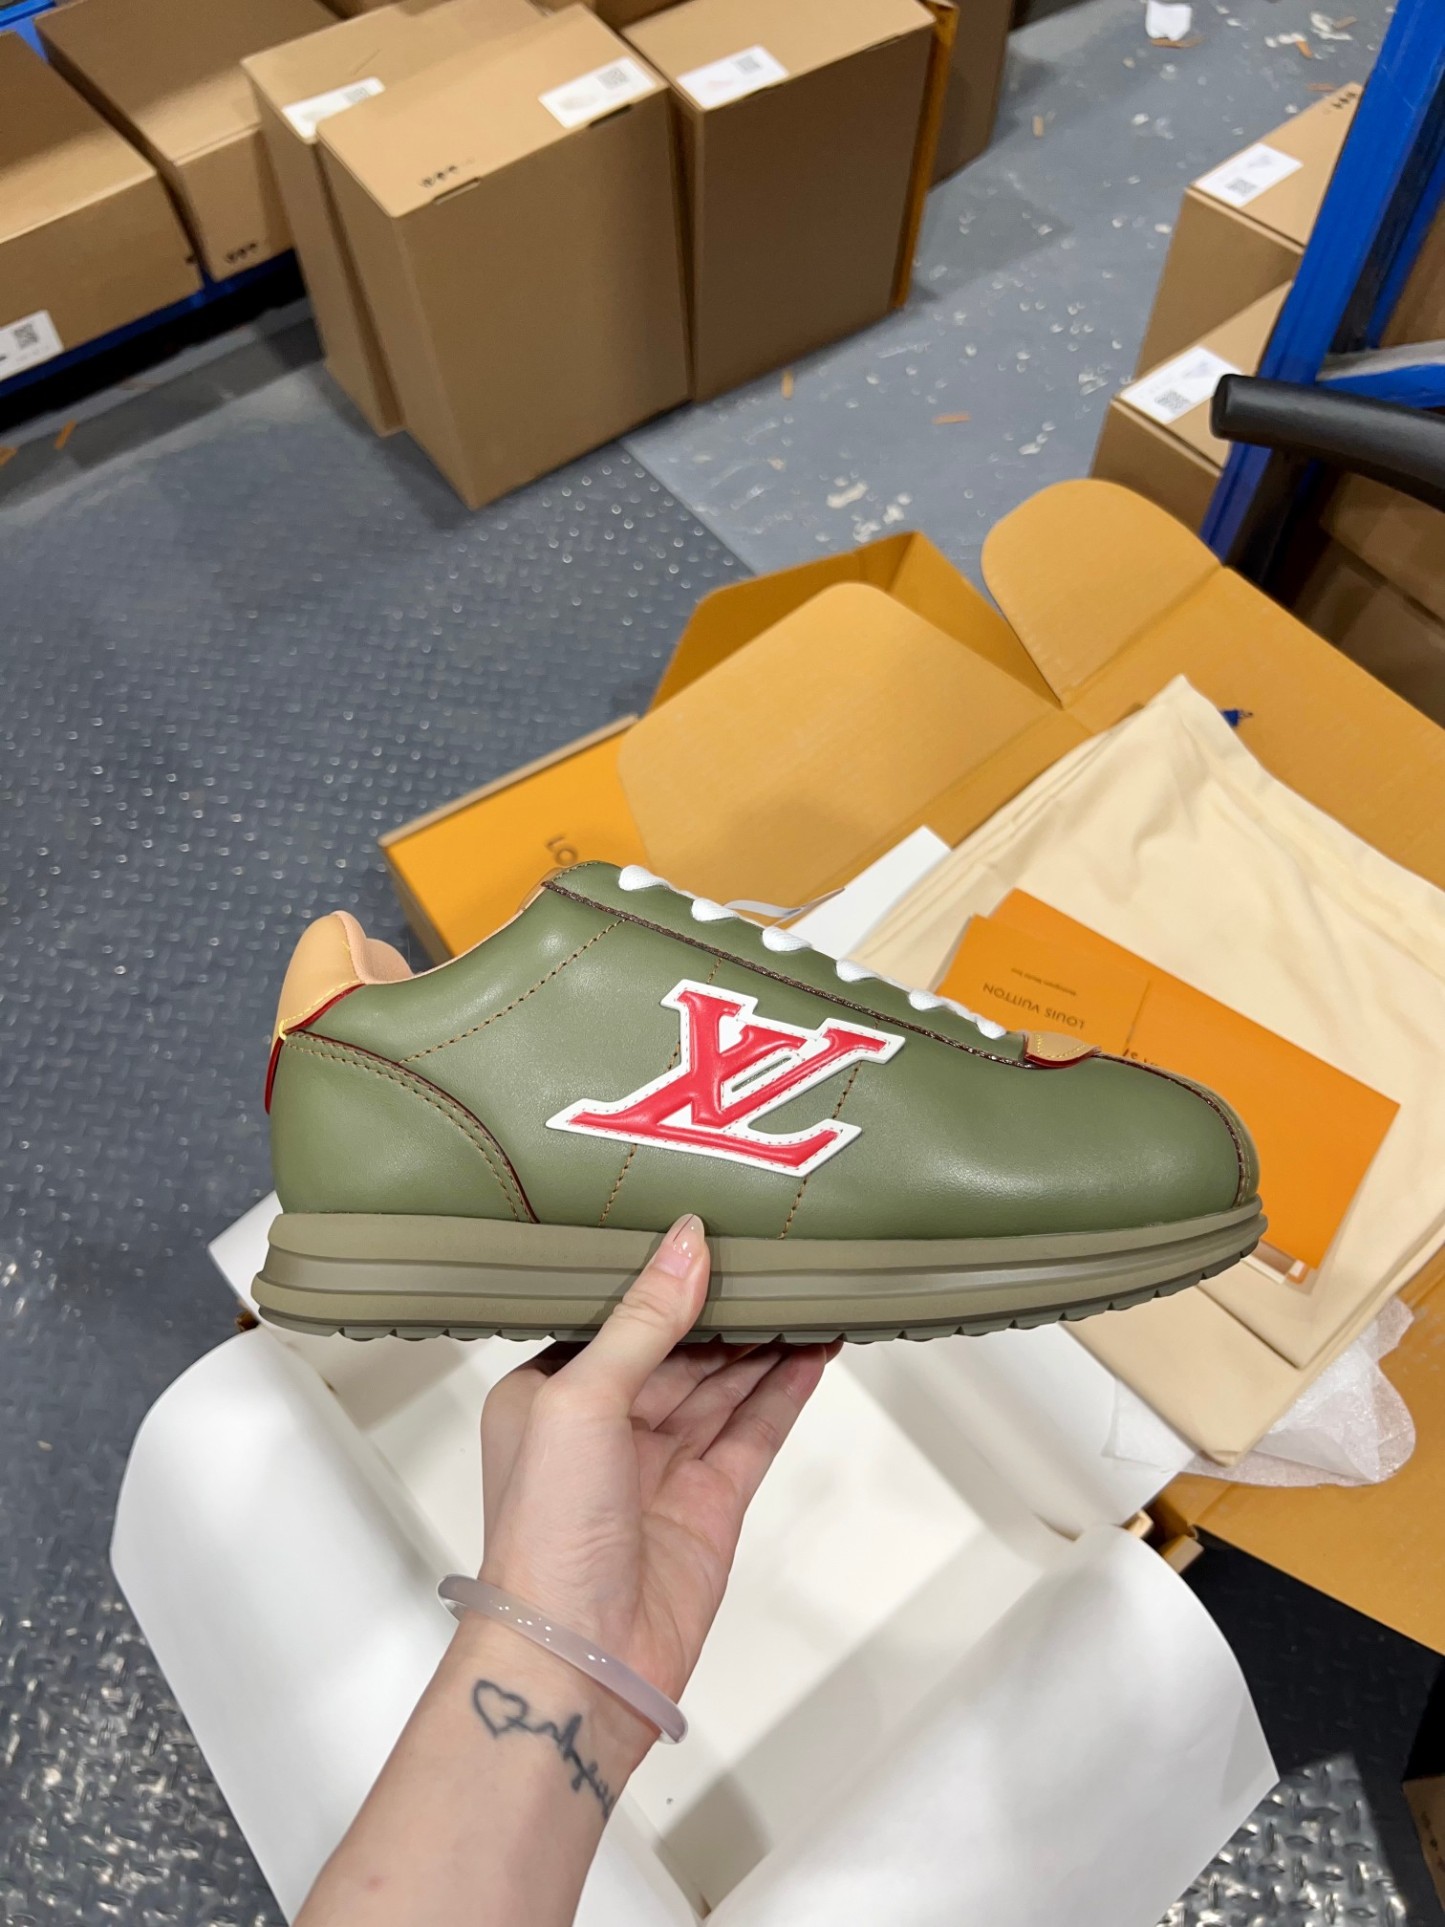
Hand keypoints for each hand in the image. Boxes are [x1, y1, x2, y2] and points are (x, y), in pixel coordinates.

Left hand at [478, 1215, 836, 1750]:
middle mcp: (604, 1427)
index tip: (712, 1230)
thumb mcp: (581, 1400)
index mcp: (549, 1394)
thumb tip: (685, 1243)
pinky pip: (755, 1430)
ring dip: (764, 1340)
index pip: (617, 1317)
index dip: (665, 1277)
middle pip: (679, 1347)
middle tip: (775, 1250)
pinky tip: (813, 1348)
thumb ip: (642, 1320)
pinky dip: (786, 1388)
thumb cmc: (546, 1538)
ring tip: (808, 1286)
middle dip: (725, 1304)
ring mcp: (661, 1466)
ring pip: (724, 1384)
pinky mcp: (710, 1503)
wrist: (580, 1660)